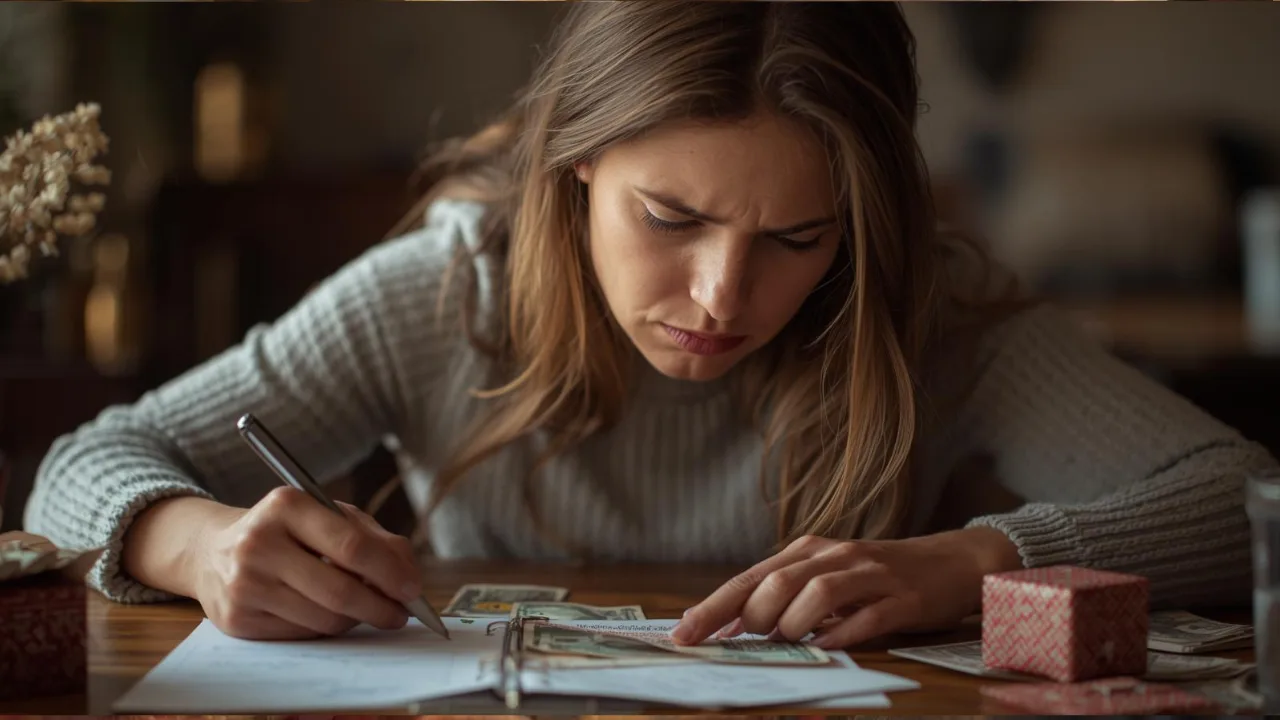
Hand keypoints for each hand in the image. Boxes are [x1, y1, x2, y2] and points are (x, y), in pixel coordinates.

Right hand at [192, 487, 422, 639]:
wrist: (211, 551)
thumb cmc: (286, 531)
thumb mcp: (327, 516)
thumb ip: (374, 538)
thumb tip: (408, 575)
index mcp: (286, 505)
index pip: (351, 546)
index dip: (389, 572)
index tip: (413, 590)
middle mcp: (259, 543)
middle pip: (339, 590)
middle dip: (380, 607)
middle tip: (401, 614)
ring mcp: (244, 584)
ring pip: (323, 618)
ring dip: (356, 619)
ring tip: (365, 609)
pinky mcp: (236, 619)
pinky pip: (302, 634)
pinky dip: (326, 628)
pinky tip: (329, 613)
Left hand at [672, 527, 1021, 648]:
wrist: (950, 562)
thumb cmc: (878, 576)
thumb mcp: (827, 578)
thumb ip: (784, 597)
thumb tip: (732, 627)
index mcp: (807, 552)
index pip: (749, 579)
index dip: (713, 607)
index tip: (682, 634)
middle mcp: (834, 556)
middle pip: (778, 581)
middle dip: (752, 616)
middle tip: (748, 641)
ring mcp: (870, 574)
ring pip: (819, 591)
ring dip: (793, 621)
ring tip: (785, 641)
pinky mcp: (902, 597)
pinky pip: (867, 617)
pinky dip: (841, 635)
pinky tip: (825, 650)